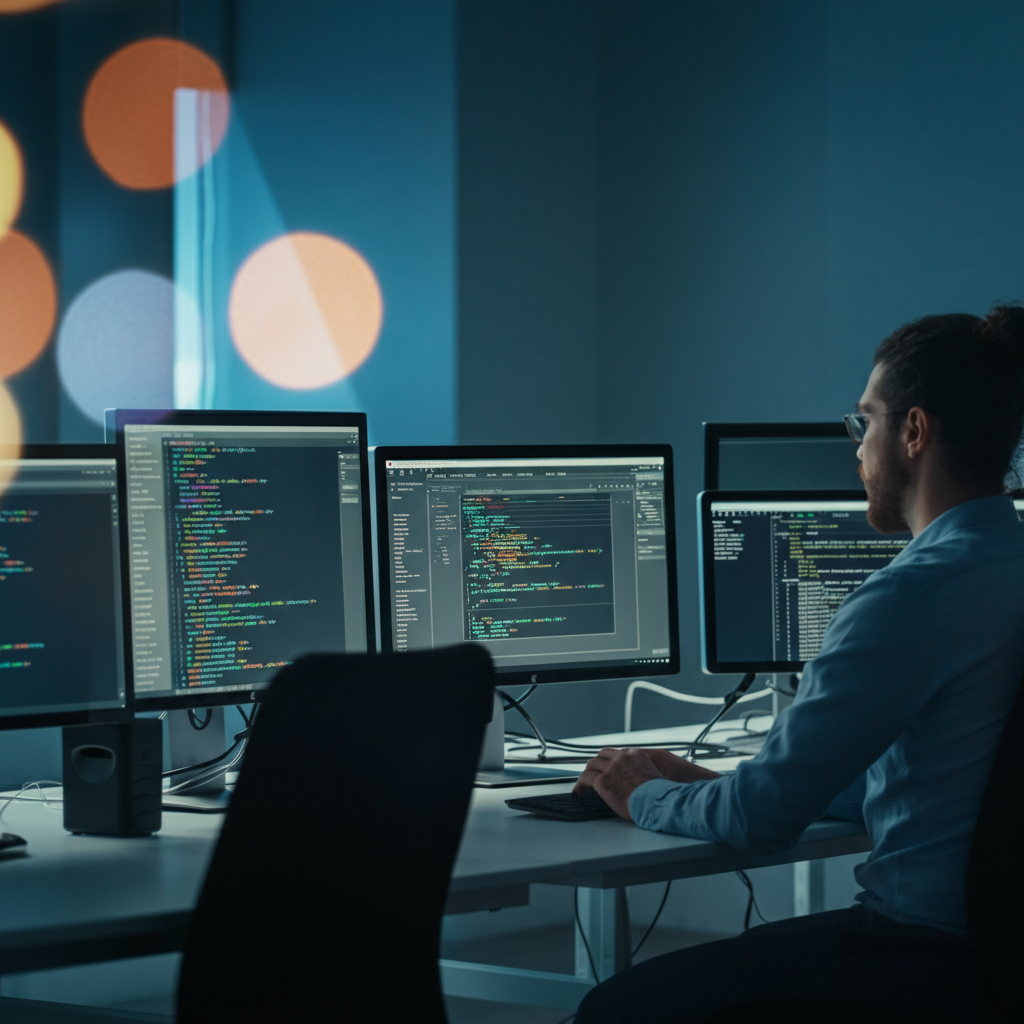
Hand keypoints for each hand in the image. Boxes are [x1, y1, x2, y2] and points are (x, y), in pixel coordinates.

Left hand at [573, 747, 721, 822]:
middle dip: (597, 763)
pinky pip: (585, 780)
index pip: (619, 753)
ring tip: (584, 783)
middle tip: (593, 773)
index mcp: (638, 755)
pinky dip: (580, 785)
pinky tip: (579, 792)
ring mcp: (612, 768)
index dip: (612, 761)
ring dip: (587, 773)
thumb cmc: (667, 795)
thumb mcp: (664, 777)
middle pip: (603, 755)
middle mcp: (624, 757)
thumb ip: (654, 774)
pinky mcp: (604, 781)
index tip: (609, 768)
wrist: (663, 802)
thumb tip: (657, 782)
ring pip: (591, 765)